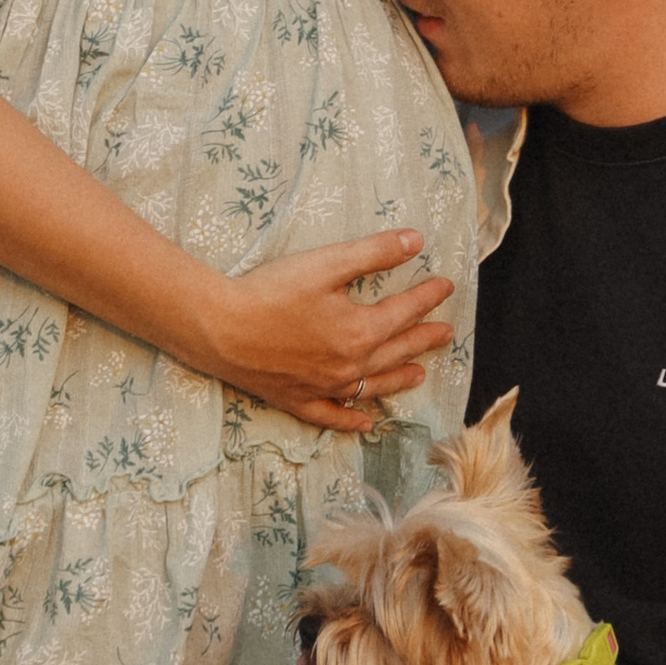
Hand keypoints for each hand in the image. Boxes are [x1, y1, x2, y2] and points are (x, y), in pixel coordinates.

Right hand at [193, 230, 455, 434]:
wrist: (220, 328)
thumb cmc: (271, 292)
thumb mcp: (327, 263)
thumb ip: (374, 253)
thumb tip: (416, 241)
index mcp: (361, 332)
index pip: (404, 312)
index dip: (427, 296)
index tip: (446, 286)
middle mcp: (349, 366)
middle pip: (396, 350)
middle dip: (423, 338)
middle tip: (445, 333)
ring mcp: (324, 388)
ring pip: (373, 387)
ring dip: (399, 379)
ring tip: (420, 373)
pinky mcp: (298, 400)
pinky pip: (333, 416)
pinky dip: (352, 420)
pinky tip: (366, 423)